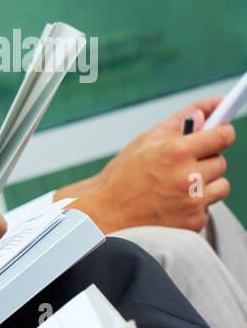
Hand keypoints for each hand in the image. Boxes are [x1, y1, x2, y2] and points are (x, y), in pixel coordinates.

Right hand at [64, 97, 233, 232]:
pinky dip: (194, 206)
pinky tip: (171, 205)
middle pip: (221, 162)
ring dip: (206, 185)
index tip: (219, 135)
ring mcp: (193, 202)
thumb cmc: (123, 175)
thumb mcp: (147, 141)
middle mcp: (189, 177)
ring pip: (221, 186)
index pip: (223, 136)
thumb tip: (215, 105)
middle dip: (205, 162)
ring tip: (177, 187)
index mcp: (177, 151)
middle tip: (181, 167)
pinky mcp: (193, 222)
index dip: (222, 133)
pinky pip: (208, 208)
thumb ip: (183, 120)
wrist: (104, 213)